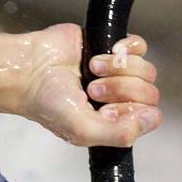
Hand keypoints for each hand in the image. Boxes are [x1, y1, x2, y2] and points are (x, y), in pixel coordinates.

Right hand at [20, 23, 161, 147]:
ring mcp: (119, 74)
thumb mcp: (82, 130)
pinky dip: (123, 50)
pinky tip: (100, 55)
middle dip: (120, 89)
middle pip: (149, 93)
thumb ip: (118, 134)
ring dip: (117, 69)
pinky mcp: (115, 48)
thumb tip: (151, 120)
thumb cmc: (47, 103)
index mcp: (112, 123)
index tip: (105, 109)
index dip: (131, 111)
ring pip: (146, 70)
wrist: (31, 69)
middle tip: (92, 89)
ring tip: (91, 70)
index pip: (147, 118)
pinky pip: (140, 47)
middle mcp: (118, 100)